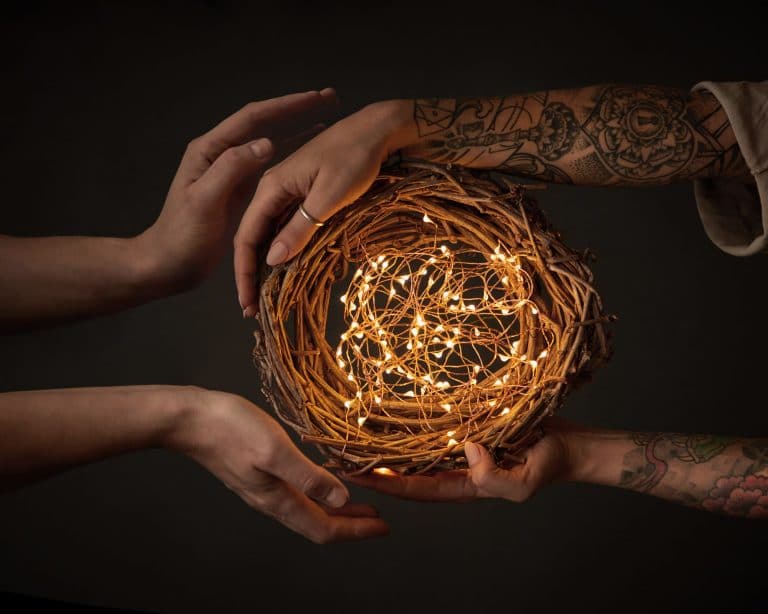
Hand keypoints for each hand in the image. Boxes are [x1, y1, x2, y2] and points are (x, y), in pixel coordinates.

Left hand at [136, 89, 338, 297]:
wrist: (169, 264)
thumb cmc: (182, 236)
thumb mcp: (205, 200)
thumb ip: (231, 169)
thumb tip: (266, 143)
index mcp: (210, 150)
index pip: (253, 118)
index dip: (285, 106)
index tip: (314, 98)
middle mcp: (222, 155)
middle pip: (264, 124)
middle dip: (295, 110)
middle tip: (327, 98)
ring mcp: (232, 172)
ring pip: (270, 143)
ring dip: (297, 130)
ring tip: (326, 118)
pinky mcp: (240, 191)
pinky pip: (270, 166)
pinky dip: (291, 156)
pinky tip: (309, 154)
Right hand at [167, 389, 388, 543]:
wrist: (189, 419)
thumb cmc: (230, 429)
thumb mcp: (275, 450)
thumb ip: (308, 477)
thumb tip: (340, 500)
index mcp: (278, 500)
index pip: (324, 528)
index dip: (356, 531)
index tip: (383, 527)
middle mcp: (272, 500)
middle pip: (318, 523)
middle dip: (351, 524)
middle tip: (378, 520)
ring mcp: (264, 488)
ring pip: (308, 509)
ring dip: (337, 509)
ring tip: (359, 503)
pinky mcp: (258, 473)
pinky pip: (297, 493)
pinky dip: (319, 492)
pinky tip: (325, 480)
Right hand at [234, 99, 412, 315]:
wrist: (376, 129)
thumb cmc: (355, 158)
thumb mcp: (329, 197)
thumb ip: (300, 228)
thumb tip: (272, 260)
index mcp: (272, 187)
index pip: (246, 236)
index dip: (244, 272)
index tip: (247, 302)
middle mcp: (273, 188)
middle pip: (253, 237)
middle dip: (251, 274)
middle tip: (253, 308)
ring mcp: (288, 190)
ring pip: (269, 232)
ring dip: (267, 264)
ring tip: (267, 295)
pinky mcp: (304, 192)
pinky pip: (286, 224)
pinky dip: (284, 248)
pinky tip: (288, 267)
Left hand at [345, 421, 573, 502]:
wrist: (568, 444)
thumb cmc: (548, 465)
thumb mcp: (524, 483)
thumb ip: (493, 478)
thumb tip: (465, 451)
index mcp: (462, 487)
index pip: (411, 486)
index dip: (379, 481)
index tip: (347, 472)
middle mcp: (453, 469)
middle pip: (404, 470)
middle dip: (372, 465)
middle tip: (337, 454)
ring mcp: (459, 449)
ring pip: (415, 449)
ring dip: (386, 444)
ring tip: (355, 433)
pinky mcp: (468, 429)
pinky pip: (433, 428)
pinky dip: (411, 424)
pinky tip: (392, 415)